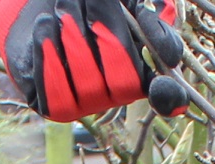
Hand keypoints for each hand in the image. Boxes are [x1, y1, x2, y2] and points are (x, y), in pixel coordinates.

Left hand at [0, 0, 189, 120]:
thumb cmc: (91, 1)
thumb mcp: (127, 0)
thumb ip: (151, 17)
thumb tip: (169, 55)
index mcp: (140, 70)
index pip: (164, 94)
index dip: (168, 95)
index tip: (163, 85)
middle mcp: (114, 93)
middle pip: (124, 83)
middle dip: (108, 37)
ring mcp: (82, 102)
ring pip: (88, 86)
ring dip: (74, 37)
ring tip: (64, 7)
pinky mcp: (48, 103)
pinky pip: (54, 92)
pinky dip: (48, 51)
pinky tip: (45, 25)